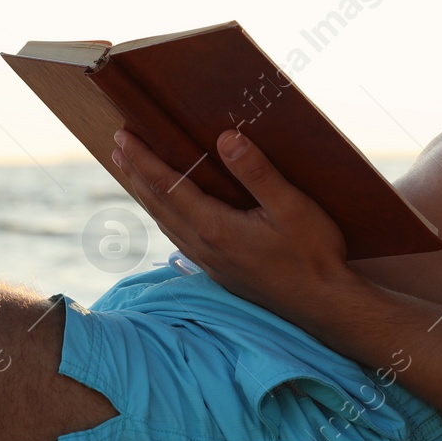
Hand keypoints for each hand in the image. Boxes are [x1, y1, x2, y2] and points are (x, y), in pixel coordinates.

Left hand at [111, 127, 356, 324]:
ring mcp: (210, 261)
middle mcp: (204, 246)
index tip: (125, 135)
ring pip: (165, 222)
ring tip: (133, 171)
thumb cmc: (312, 254)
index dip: (144, 159)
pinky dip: (164, 214)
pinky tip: (168, 209)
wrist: (322, 305)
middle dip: (136, 172)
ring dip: (146, 194)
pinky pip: (178, 235)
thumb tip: (226, 138)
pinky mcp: (219, 270)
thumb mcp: (291, 207)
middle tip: (119, 144)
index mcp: (215, 228)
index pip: (168, 186)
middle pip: (158, 204)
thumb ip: (257, 172)